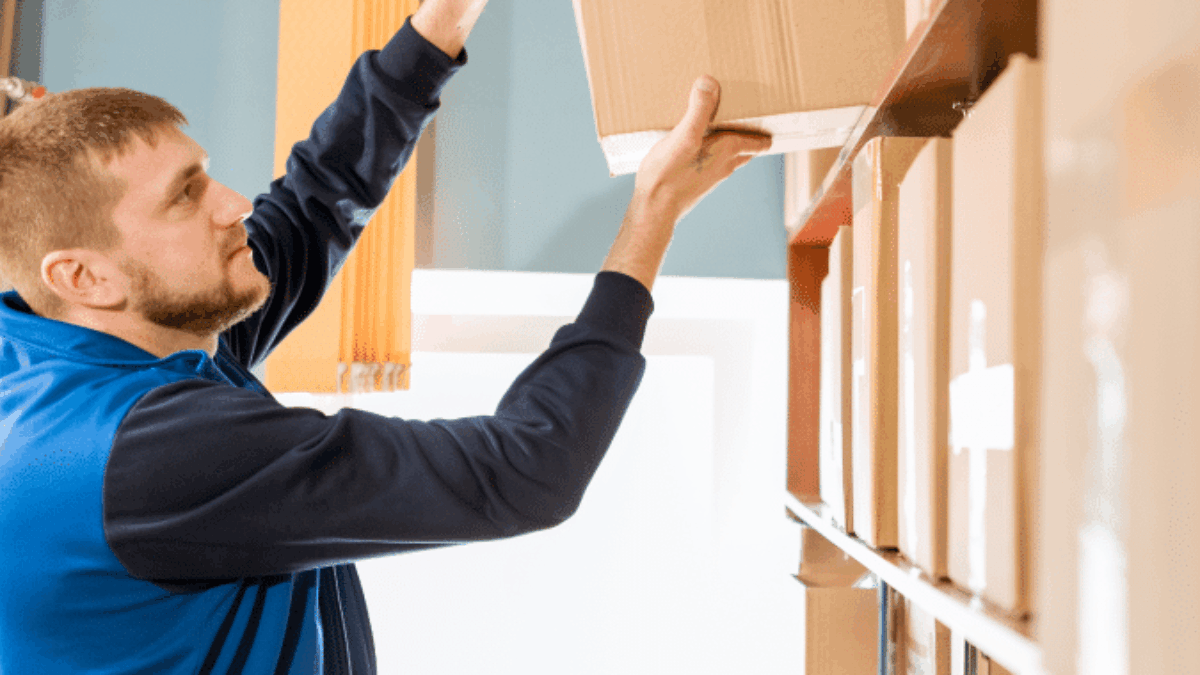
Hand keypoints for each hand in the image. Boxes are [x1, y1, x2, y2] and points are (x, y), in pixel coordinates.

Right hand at [601, 76, 771, 291]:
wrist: (654, 210)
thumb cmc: (669, 175)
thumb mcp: (684, 137)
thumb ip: (698, 110)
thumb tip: (709, 82)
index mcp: (727, 150)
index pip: (758, 141)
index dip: (766, 130)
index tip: (774, 119)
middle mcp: (724, 165)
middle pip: (746, 149)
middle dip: (751, 135)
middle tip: (753, 119)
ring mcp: (710, 176)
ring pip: (730, 158)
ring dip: (733, 144)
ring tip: (727, 128)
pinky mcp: (695, 182)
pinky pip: (710, 163)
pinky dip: (713, 153)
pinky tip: (698, 147)